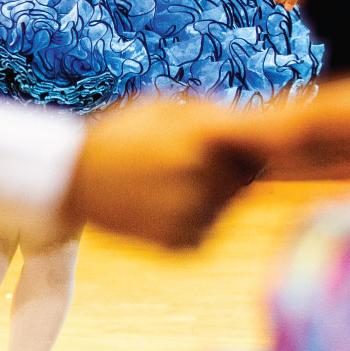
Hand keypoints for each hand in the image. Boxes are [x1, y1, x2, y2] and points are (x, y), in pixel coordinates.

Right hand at [63, 99, 261, 249]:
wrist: (69, 178)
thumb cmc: (119, 134)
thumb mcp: (163, 106)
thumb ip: (211, 112)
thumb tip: (257, 118)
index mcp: (202, 136)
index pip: (265, 137)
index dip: (278, 135)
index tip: (281, 136)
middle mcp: (203, 175)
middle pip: (248, 173)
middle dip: (230, 165)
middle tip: (186, 158)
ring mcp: (195, 213)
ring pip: (227, 203)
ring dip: (211, 194)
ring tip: (164, 182)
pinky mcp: (184, 243)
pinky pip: (208, 228)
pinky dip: (193, 219)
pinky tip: (158, 204)